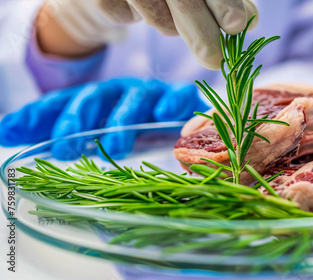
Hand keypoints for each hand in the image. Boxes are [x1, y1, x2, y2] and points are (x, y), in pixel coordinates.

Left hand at [0, 78, 209, 157]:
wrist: (177, 113)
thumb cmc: (134, 126)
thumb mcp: (96, 132)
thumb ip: (59, 132)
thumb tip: (6, 132)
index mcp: (95, 100)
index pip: (63, 102)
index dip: (39, 115)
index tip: (12, 131)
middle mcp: (118, 93)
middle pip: (94, 97)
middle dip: (77, 119)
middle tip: (65, 145)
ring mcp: (149, 94)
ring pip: (133, 100)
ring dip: (122, 121)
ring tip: (115, 147)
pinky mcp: (177, 98)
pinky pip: (176, 96)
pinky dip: (171, 102)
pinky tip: (163, 115)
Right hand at [43, 0, 257, 68]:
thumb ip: (226, 3)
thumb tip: (250, 22)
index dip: (226, 2)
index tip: (237, 26)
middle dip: (203, 32)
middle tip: (216, 60)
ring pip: (158, 15)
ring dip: (172, 27)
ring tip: (171, 18)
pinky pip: (128, 15)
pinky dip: (143, 19)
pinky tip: (141, 9)